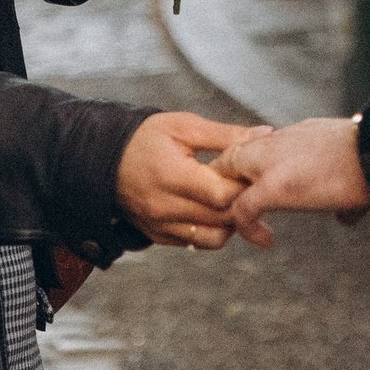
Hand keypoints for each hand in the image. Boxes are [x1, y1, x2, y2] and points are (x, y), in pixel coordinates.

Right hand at [118, 112, 271, 249]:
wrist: (105, 160)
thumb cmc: (146, 138)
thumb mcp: (184, 126)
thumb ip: (225, 135)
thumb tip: (264, 134)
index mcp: (172, 176)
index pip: (222, 195)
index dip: (244, 185)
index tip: (251, 172)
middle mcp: (164, 207)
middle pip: (222, 218)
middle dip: (243, 204)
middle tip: (250, 186)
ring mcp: (160, 226)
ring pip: (214, 239)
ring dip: (231, 222)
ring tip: (231, 199)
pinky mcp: (158, 237)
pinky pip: (198, 244)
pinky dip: (213, 230)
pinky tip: (214, 209)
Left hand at [217, 117, 369, 247]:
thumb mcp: (355, 171)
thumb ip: (341, 193)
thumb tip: (345, 217)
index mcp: (297, 136)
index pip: (258, 148)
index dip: (250, 173)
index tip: (257, 196)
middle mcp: (279, 142)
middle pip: (231, 155)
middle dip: (228, 184)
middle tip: (239, 213)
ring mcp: (272, 162)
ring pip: (225, 175)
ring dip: (230, 203)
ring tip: (245, 229)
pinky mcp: (275, 186)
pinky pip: (242, 209)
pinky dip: (246, 229)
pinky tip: (265, 241)